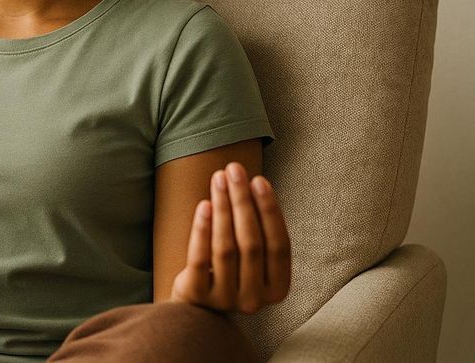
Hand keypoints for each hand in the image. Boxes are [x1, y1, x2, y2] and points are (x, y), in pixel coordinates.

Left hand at [169, 161, 290, 313]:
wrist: (195, 305)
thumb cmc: (230, 268)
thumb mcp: (251, 256)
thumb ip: (258, 229)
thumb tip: (251, 182)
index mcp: (278, 289)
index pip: (279, 245)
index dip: (270, 211)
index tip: (259, 179)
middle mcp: (255, 300)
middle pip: (251, 243)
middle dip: (243, 201)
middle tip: (234, 170)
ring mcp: (226, 301)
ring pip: (226, 248)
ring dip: (223, 208)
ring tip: (218, 178)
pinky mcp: (198, 296)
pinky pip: (200, 258)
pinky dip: (202, 229)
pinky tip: (203, 205)